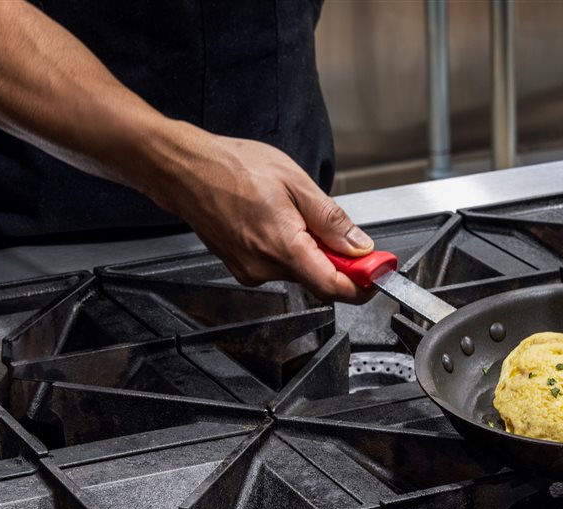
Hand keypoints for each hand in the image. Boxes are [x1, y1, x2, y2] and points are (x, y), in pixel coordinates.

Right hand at [143, 122, 375, 302]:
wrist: (185, 170)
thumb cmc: (231, 168)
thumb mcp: (295, 182)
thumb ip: (331, 220)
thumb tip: (359, 246)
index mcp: (282, 246)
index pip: (333, 286)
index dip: (361, 284)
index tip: (377, 274)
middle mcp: (264, 267)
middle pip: (318, 280)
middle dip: (339, 263)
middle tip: (348, 237)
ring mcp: (250, 271)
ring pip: (299, 272)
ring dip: (312, 253)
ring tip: (297, 214)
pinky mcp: (241, 267)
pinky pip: (278, 266)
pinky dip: (291, 251)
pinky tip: (280, 222)